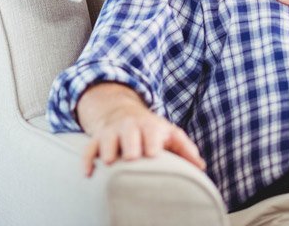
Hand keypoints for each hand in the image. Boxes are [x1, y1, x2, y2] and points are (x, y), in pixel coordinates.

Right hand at [77, 84, 204, 176]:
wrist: (124, 113)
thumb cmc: (152, 131)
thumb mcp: (169, 134)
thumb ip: (184, 149)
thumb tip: (201, 166)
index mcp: (149, 125)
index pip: (151, 130)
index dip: (152, 140)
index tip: (153, 153)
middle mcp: (129, 126)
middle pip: (129, 132)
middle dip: (130, 143)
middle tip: (132, 157)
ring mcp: (112, 132)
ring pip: (107, 138)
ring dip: (108, 149)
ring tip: (110, 163)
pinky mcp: (97, 139)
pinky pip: (89, 148)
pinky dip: (87, 159)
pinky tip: (88, 174)